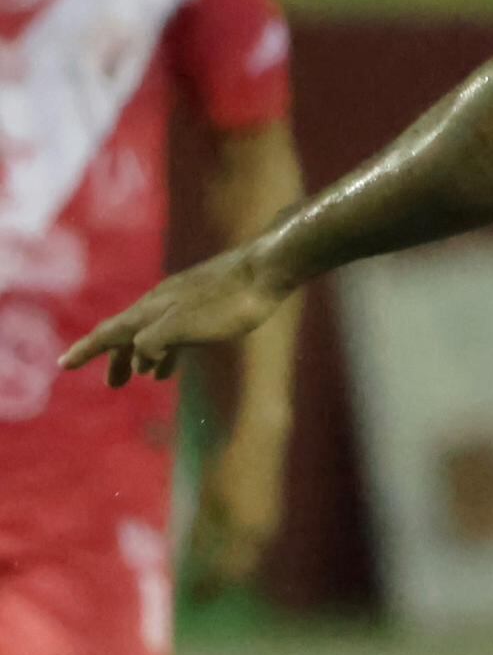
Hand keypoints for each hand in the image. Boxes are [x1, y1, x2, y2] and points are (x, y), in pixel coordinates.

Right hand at [69, 247, 289, 388]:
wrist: (267, 269)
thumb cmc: (232, 302)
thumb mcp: (190, 327)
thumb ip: (158, 340)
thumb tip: (136, 355)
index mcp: (151, 310)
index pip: (109, 333)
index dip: (86, 351)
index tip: (62, 365)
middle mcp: (159, 303)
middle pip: (127, 334)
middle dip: (115, 358)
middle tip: (112, 385)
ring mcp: (181, 302)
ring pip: (152, 331)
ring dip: (143, 354)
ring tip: (141, 376)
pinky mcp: (204, 303)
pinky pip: (175, 330)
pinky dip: (167, 348)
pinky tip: (175, 360)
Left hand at [190, 414, 289, 592]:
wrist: (262, 440)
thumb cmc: (229, 465)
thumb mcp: (208, 497)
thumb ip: (201, 530)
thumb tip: (190, 559)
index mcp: (248, 531)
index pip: (226, 570)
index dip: (208, 585)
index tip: (191, 598)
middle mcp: (264, 534)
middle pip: (241, 569)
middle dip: (221, 582)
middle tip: (200, 594)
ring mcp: (270, 524)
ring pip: (250, 557)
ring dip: (230, 570)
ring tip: (210, 577)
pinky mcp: (271, 514)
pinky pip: (254, 545)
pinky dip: (238, 554)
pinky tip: (224, 551)